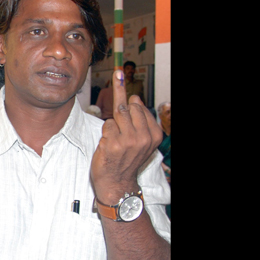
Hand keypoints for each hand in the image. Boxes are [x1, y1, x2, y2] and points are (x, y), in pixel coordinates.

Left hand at [90, 70, 163, 203]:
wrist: (117, 183)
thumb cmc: (126, 159)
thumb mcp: (141, 140)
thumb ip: (139, 119)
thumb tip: (135, 97)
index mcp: (154, 135)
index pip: (139, 105)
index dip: (128, 97)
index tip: (119, 76)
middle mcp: (144, 137)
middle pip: (128, 107)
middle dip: (120, 113)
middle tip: (119, 129)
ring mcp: (129, 140)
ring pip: (117, 115)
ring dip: (113, 124)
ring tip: (115, 139)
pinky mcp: (114, 144)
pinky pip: (107, 125)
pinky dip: (105, 133)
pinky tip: (109, 145)